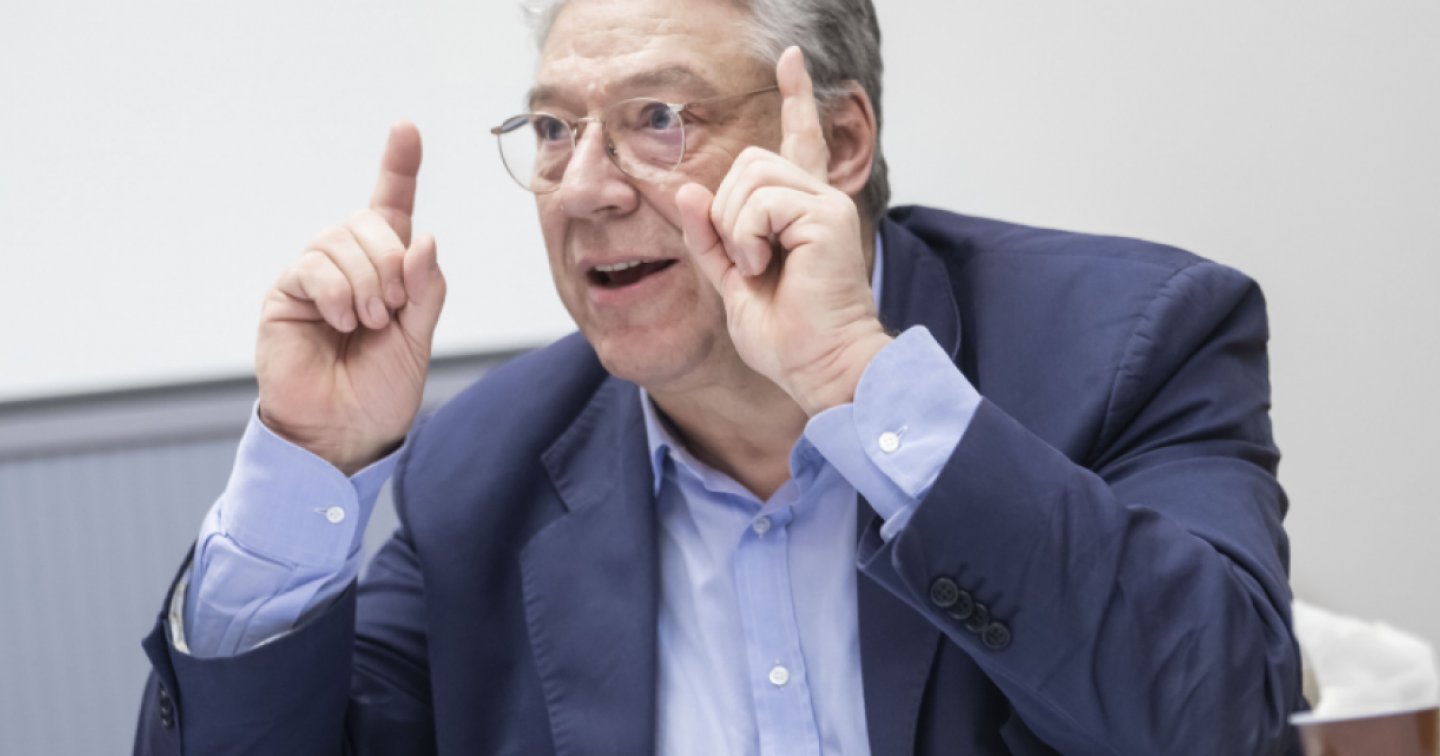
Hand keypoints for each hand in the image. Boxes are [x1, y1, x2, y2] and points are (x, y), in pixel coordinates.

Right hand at [256, 123, 446, 473]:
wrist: (344, 434)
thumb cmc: (380, 390)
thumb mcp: (419, 339)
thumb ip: (425, 290)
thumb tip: (424, 240)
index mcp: (388, 270)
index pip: (392, 207)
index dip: (398, 167)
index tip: (405, 129)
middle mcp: (349, 264)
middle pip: (372, 222)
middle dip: (392, 264)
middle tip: (393, 312)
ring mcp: (315, 276)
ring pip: (342, 240)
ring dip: (368, 284)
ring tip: (368, 325)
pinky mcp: (286, 294)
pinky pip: (314, 267)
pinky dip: (338, 293)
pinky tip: (343, 323)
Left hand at [676, 47, 890, 414]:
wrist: (819, 366)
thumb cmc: (787, 336)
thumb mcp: (731, 280)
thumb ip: (709, 236)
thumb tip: (687, 190)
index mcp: (800, 211)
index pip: (799, 141)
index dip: (796, 99)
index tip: (791, 60)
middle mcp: (818, 199)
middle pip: (750, 162)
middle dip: (726, 211)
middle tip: (745, 259)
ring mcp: (827, 204)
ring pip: (751, 178)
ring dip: (736, 227)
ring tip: (759, 266)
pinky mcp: (828, 215)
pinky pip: (761, 203)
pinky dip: (749, 237)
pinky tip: (766, 266)